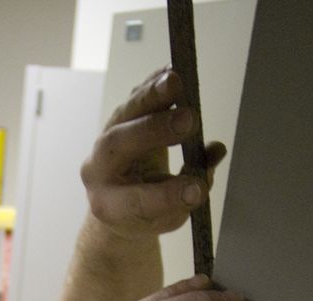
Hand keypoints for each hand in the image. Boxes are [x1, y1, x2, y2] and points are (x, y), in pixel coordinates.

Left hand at [80, 68, 227, 238]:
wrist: (117, 203)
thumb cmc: (145, 215)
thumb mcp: (168, 217)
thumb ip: (190, 192)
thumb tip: (214, 152)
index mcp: (109, 205)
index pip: (136, 200)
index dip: (168, 194)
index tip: (198, 188)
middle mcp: (98, 171)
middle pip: (118, 145)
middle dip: (153, 130)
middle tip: (189, 120)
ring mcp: (104, 141)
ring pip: (123, 115)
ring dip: (151, 96)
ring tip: (176, 81)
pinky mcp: (118, 120)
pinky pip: (133, 99)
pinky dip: (152, 84)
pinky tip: (170, 72)